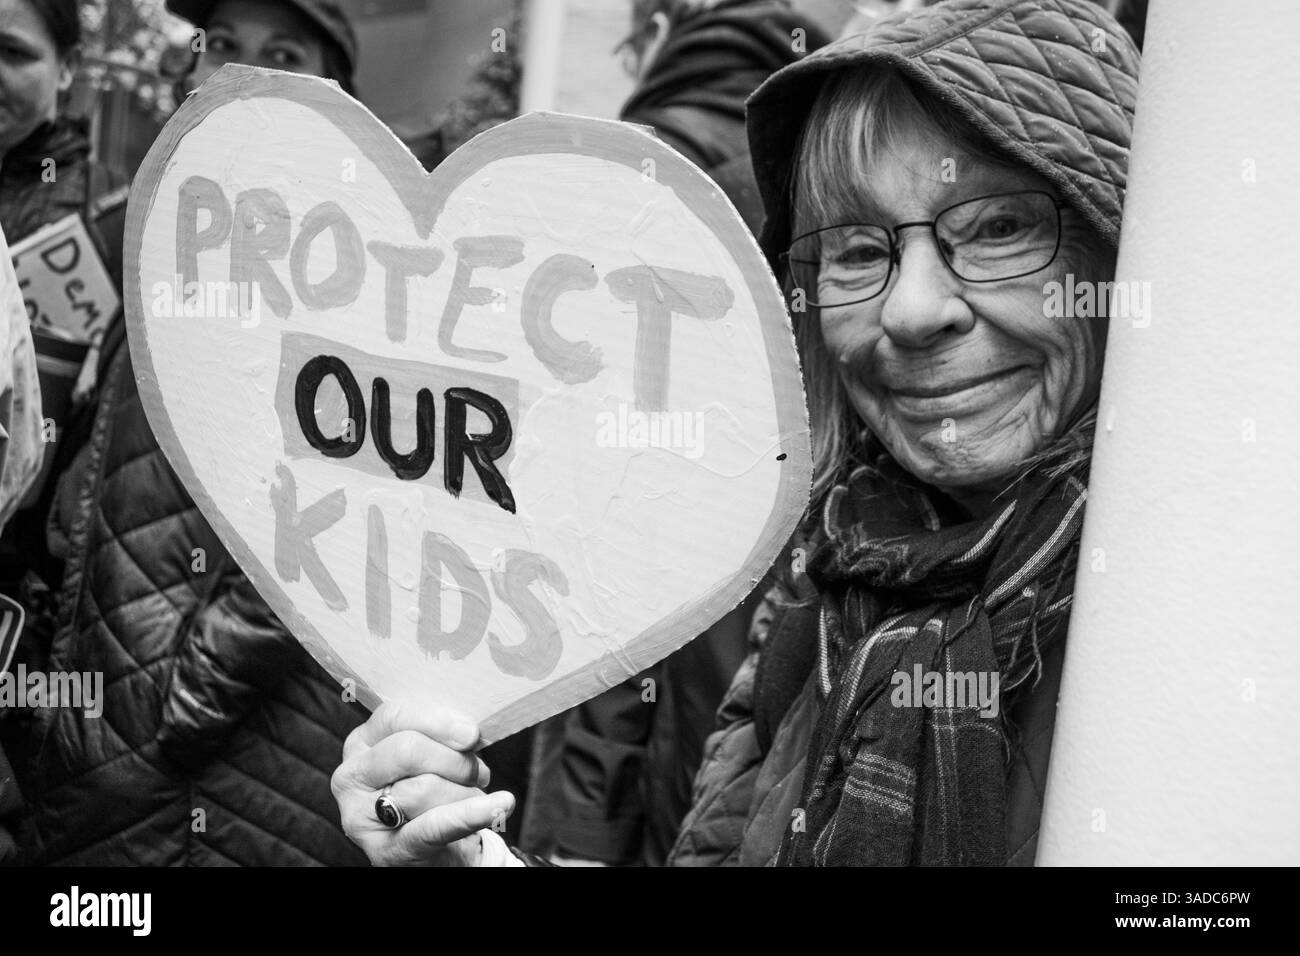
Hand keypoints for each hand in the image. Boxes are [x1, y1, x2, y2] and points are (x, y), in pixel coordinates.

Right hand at [331, 699, 515, 865]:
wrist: (435, 846)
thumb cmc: (431, 789)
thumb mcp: (428, 754)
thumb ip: (439, 735)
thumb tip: (468, 732)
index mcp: (361, 742)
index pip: (395, 717)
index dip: (437, 722)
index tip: (471, 734)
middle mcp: (352, 776)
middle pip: (408, 751)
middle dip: (455, 760)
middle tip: (479, 773)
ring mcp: (362, 815)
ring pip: (424, 788)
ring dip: (464, 793)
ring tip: (470, 798)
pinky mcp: (386, 850)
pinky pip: (434, 826)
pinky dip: (471, 815)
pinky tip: (499, 806)